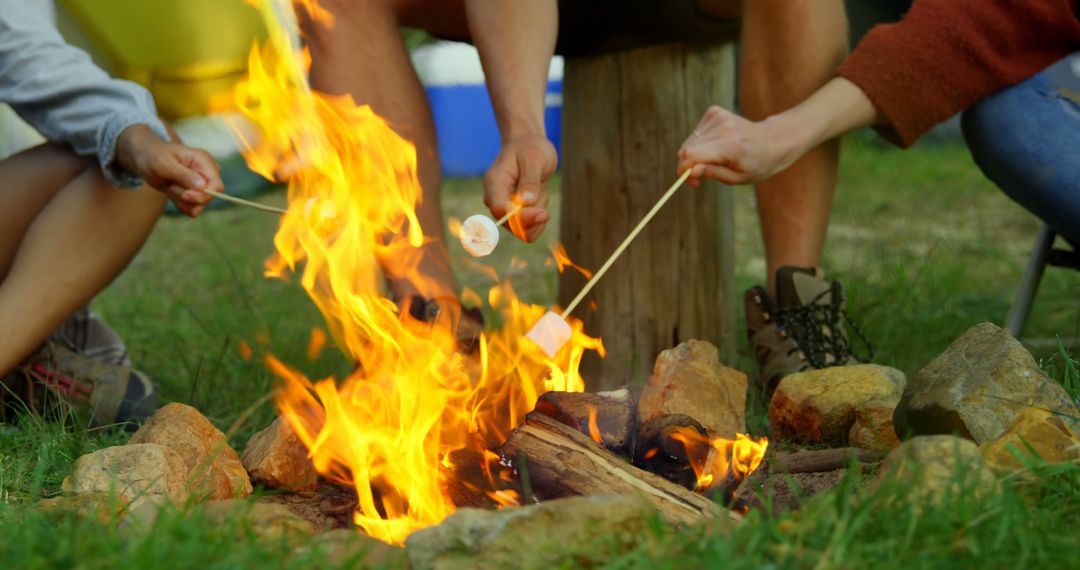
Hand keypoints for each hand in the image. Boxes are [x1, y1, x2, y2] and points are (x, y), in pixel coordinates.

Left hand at [116, 124, 222, 216]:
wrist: (147, 158)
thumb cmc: (154, 156)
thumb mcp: (163, 164)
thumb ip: (183, 175)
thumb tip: (203, 187)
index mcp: (204, 161)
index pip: (217, 186)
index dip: (204, 195)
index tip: (185, 195)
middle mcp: (207, 172)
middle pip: (209, 197)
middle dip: (187, 197)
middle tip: (170, 185)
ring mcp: (203, 183)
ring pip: (198, 205)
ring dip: (180, 199)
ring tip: (170, 185)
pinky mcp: (196, 192)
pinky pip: (191, 207)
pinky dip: (179, 203)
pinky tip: (171, 190)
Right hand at [483, 134, 556, 241]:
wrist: (528, 147)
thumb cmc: (530, 149)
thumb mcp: (534, 159)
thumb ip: (530, 181)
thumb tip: (527, 202)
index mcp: (494, 184)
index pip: (501, 210)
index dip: (521, 217)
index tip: (543, 213)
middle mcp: (495, 200)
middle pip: (512, 225)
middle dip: (534, 213)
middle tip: (542, 189)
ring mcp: (504, 210)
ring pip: (525, 229)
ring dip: (538, 210)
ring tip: (538, 186)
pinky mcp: (514, 216)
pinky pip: (531, 229)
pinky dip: (540, 214)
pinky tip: (539, 194)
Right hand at [677, 106, 798, 186]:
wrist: (773, 141)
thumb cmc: (757, 164)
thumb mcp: (737, 178)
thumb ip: (712, 173)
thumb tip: (690, 171)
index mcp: (730, 146)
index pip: (690, 155)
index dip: (683, 170)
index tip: (691, 181)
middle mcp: (723, 128)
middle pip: (687, 148)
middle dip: (688, 164)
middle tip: (699, 177)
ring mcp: (719, 116)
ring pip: (690, 141)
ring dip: (695, 153)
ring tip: (713, 160)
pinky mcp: (715, 111)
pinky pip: (696, 132)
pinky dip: (700, 142)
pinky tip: (715, 146)